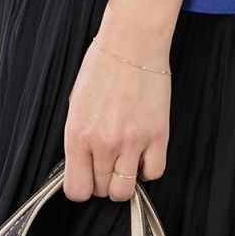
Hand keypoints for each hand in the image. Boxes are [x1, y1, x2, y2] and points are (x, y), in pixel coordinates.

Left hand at [63, 33, 170, 201]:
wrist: (132, 44)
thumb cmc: (102, 68)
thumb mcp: (76, 106)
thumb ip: (78, 139)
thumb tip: (83, 163)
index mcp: (77, 136)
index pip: (77, 190)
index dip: (82, 187)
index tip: (87, 177)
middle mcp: (104, 144)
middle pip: (102, 191)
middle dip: (103, 181)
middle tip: (107, 162)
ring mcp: (132, 142)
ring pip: (125, 190)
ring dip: (124, 179)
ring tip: (124, 160)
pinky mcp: (158, 136)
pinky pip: (153, 172)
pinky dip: (147, 168)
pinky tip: (142, 153)